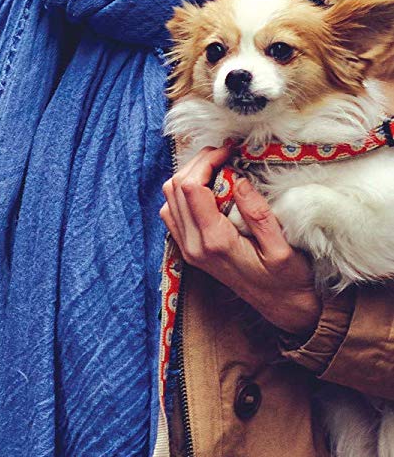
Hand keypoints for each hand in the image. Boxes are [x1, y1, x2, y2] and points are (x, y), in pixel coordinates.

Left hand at [160, 145, 321, 337]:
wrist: (280, 306)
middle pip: (175, 189)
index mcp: (215, 241)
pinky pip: (172, 215)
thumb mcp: (282, 247)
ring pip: (169, 199)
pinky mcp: (189, 250)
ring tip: (217, 167)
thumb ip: (258, 214)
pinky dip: (184, 194)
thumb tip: (237, 180)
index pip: (192, 188)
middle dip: (197, 163)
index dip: (207, 161)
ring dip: (188, 176)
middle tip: (224, 153)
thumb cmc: (287, 278)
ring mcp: (187, 249)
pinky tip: (209, 189)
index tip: (229, 150)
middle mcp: (193, 246)